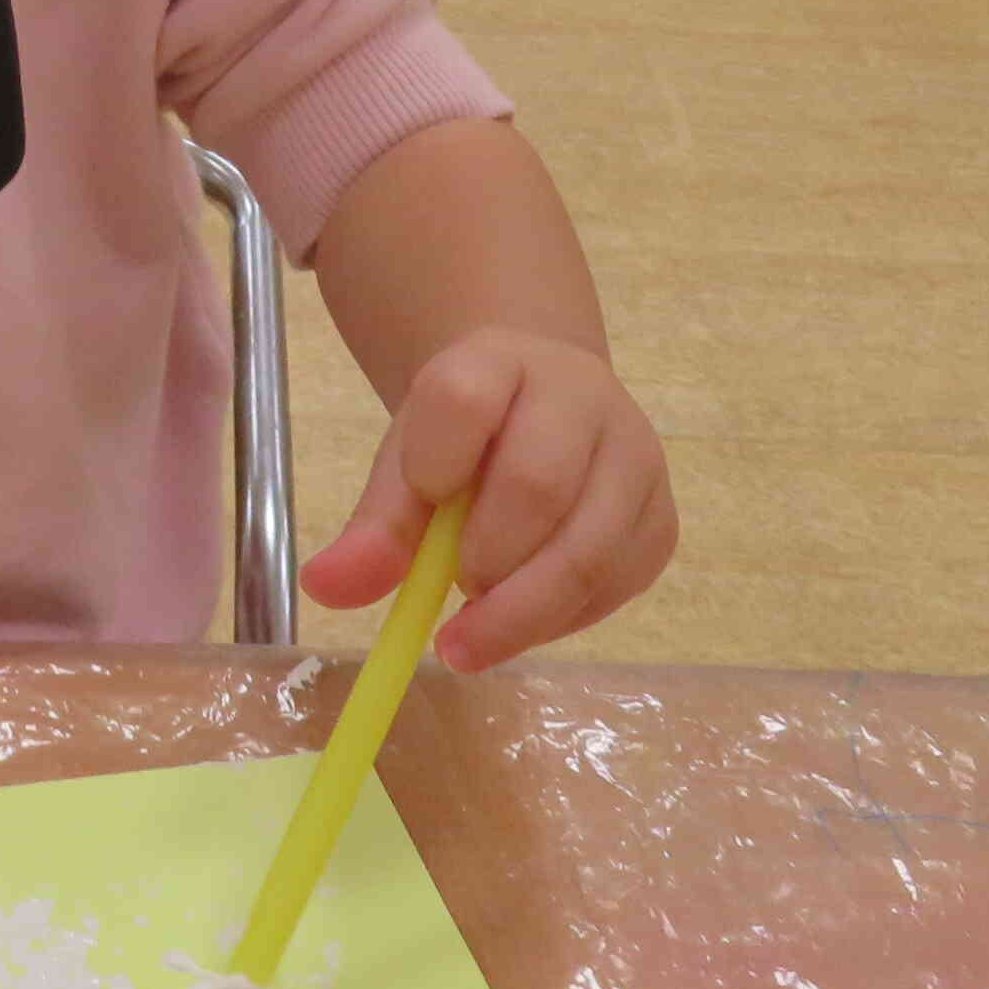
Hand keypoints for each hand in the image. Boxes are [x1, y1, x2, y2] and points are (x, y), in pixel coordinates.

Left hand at [300, 328, 673, 670]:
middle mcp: (584, 397)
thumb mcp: (408, 463)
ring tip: (474, 630)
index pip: (462, 398)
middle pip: (537, 484)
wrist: (544, 410)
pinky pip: (615, 588)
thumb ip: (371, 526)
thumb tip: (326, 589)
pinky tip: (524, 617)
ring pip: (587, 551)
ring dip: (520, 611)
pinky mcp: (662, 520)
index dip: (432, 462)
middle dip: (483, 560)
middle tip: (451, 589)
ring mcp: (636, 458)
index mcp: (501, 359)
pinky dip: (560, 622)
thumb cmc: (465, 441)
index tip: (420, 500)